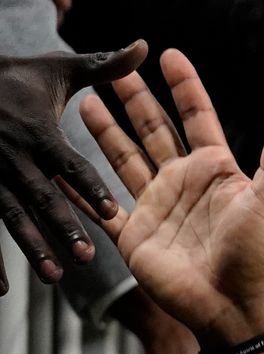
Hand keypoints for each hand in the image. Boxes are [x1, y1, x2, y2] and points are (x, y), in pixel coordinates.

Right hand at [0, 42, 144, 292]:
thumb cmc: (10, 79)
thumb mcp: (53, 71)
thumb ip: (102, 67)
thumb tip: (146, 47)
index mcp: (38, 134)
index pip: (68, 163)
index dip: (89, 185)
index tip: (112, 208)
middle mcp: (12, 159)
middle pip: (41, 197)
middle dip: (62, 225)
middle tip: (85, 256)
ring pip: (12, 217)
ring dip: (31, 247)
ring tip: (53, 275)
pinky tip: (0, 291)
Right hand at [80, 50, 263, 347]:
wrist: (236, 309)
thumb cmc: (260, 256)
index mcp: (217, 172)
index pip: (197, 118)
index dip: (184, 87)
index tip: (169, 56)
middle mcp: (185, 185)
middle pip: (154, 131)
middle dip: (135, 99)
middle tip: (114, 69)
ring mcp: (159, 208)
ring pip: (125, 159)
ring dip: (106, 131)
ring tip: (86, 100)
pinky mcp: (136, 235)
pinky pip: (102, 206)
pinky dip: (84, 189)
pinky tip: (67, 168)